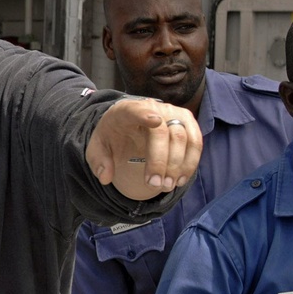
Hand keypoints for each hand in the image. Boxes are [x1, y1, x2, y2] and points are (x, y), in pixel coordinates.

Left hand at [85, 98, 201, 199]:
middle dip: (160, 161)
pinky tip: (180, 180)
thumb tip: (105, 177)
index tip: (154, 121)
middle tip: (155, 185)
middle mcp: (153, 107)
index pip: (136, 110)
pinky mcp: (186, 121)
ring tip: (168, 186)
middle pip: (163, 131)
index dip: (145, 114)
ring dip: (178, 165)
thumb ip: (98, 161)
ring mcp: (173, 113)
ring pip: (183, 137)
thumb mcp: (97, 148)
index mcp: (126, 111)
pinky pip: (195, 142)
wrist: (127, 125)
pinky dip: (190, 162)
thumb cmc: (112, 136)